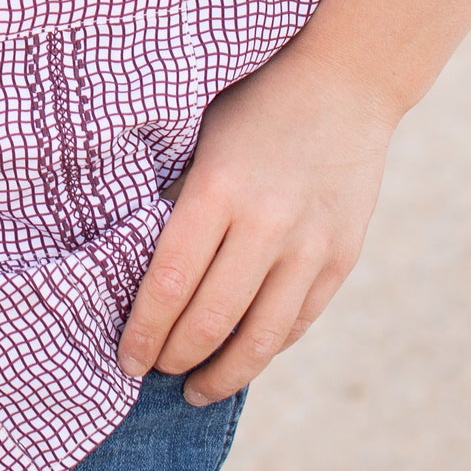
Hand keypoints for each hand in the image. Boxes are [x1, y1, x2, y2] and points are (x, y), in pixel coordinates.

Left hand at [118, 47, 396, 402]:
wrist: (344, 81)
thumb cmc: (253, 105)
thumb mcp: (200, 139)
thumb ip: (174, 201)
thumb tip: (132, 272)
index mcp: (218, 188)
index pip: (168, 284)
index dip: (143, 333)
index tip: (126, 358)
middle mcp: (267, 223)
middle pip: (211, 321)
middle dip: (176, 358)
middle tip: (153, 372)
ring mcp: (311, 245)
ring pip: (261, 338)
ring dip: (223, 375)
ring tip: (197, 388)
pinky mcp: (342, 258)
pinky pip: (298, 322)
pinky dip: (266, 349)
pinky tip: (241, 356)